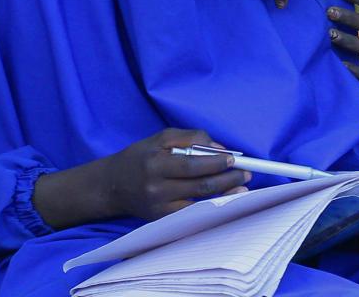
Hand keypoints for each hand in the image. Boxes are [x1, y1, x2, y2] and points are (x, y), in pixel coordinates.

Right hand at [34, 128, 250, 227]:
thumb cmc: (140, 157)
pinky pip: (191, 214)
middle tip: (245, 173)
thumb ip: (189, 138)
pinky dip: (210, 207)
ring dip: (225, 194)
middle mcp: (157, 186)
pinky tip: (225, 202)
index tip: (233, 158)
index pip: (191, 164)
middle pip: (200, 185)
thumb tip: (218, 148)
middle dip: (227, 179)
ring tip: (242, 187)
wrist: (112, 186)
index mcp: (156, 162)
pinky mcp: (161, 219)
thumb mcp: (159, 138)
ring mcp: (159, 206)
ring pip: (199, 202)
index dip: (215, 162)